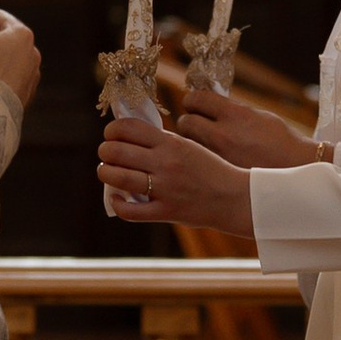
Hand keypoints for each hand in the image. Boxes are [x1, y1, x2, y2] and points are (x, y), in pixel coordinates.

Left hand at [98, 112, 252, 237]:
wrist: (235, 197)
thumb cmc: (212, 169)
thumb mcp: (190, 146)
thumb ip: (163, 141)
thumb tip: (131, 137)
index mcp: (172, 143)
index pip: (129, 128)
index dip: (113, 130)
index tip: (111, 134)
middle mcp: (166, 163)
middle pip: (118, 151)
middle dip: (105, 151)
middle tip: (106, 154)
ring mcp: (165, 189)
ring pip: (120, 178)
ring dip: (106, 173)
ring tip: (106, 172)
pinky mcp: (166, 211)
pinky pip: (131, 211)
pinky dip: (118, 203)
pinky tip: (117, 197)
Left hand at [171, 86, 312, 173]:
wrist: (297, 169)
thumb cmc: (281, 141)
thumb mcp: (259, 116)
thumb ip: (232, 110)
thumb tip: (210, 104)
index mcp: (235, 114)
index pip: (197, 99)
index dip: (192, 100)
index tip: (194, 103)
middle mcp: (223, 134)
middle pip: (185, 122)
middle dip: (187, 121)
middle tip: (194, 124)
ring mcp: (219, 156)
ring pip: (188, 144)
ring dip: (190, 141)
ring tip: (200, 143)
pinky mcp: (219, 174)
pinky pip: (197, 162)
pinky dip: (198, 159)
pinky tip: (206, 160)